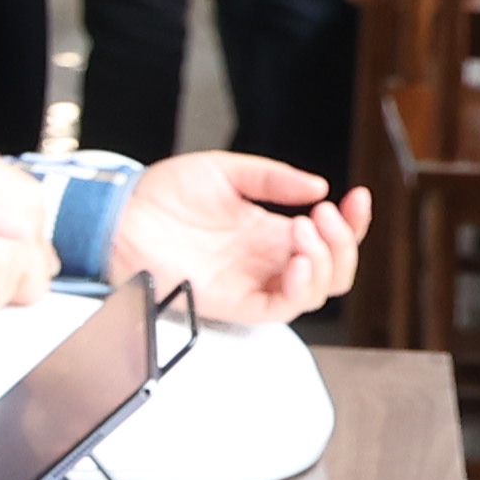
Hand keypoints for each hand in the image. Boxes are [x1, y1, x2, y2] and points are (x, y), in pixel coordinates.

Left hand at [109, 152, 366, 325]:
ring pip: (315, 293)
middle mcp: (266, 261)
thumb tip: (320, 186)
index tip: (357, 196)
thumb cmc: (164, 194)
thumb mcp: (227, 171)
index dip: (353, 223)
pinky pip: (279, 308)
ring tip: (305, 228)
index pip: (329, 239)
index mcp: (269, 233)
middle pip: (333, 271)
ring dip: (324, 261)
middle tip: (323, 215)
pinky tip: (297, 260)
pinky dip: (298, 288)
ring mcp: (252, 282)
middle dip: (344, 243)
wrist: (122, 212)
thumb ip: (273, 178)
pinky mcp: (233, 301)